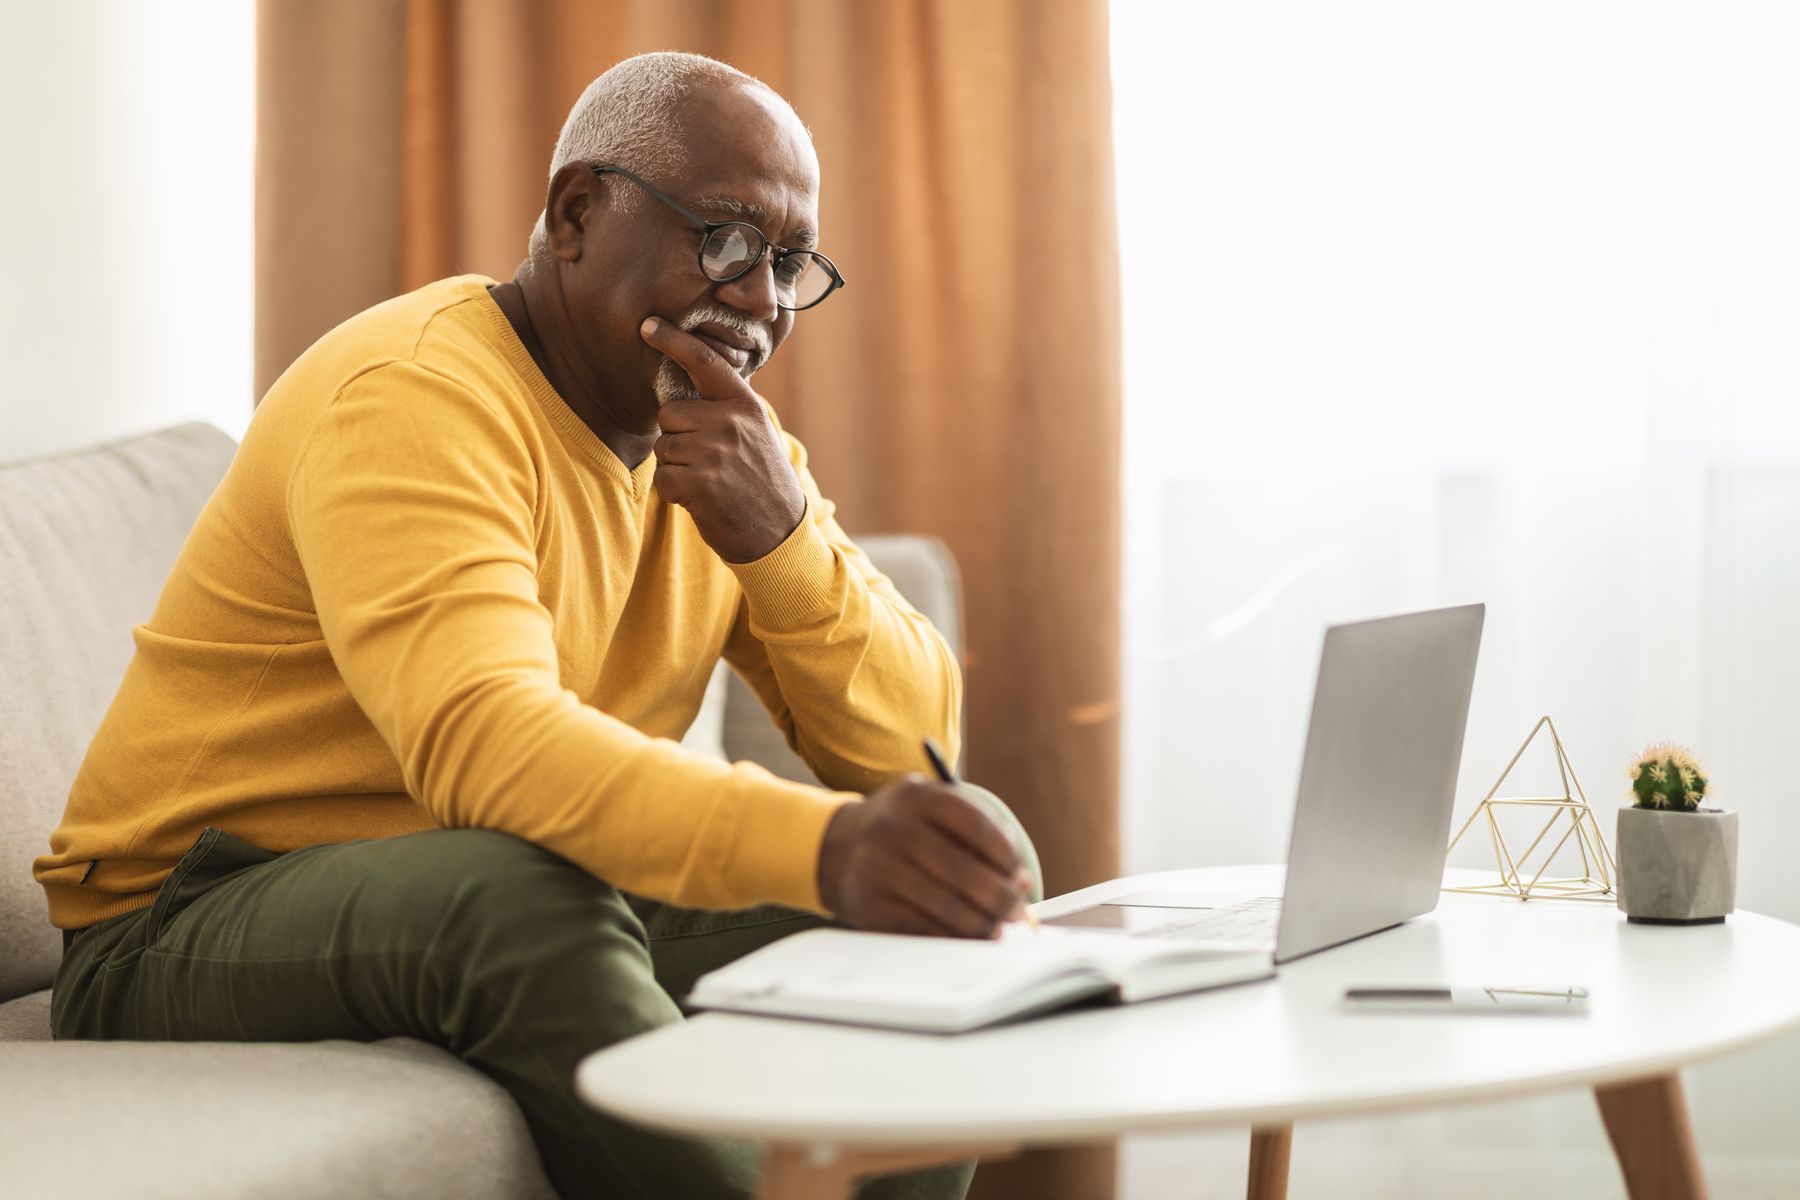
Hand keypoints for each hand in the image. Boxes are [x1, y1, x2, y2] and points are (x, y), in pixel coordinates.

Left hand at [640, 316, 806, 562]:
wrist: (779, 533)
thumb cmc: (761, 481)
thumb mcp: (756, 433)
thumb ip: (726, 409)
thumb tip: (684, 391)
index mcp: (744, 405)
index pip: (704, 363)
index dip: (674, 341)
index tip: (648, 324)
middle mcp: (729, 422)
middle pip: (670, 413)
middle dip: (678, 436)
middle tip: (707, 460)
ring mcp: (714, 453)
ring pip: (663, 447)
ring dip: (677, 467)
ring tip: (708, 481)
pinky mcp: (698, 484)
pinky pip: (663, 478)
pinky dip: (674, 492)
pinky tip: (700, 499)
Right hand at [817, 776, 1030, 938]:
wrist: (836, 847)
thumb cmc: (903, 830)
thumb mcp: (930, 809)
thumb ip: (976, 832)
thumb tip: (1019, 880)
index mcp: (917, 797)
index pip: (977, 827)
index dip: (1006, 857)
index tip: (1020, 876)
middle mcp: (893, 828)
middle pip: (964, 872)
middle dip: (1001, 898)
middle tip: (1015, 911)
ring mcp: (877, 868)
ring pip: (946, 907)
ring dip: (982, 924)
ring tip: (997, 929)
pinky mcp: (869, 905)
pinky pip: (922, 929)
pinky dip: (953, 938)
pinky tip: (968, 938)